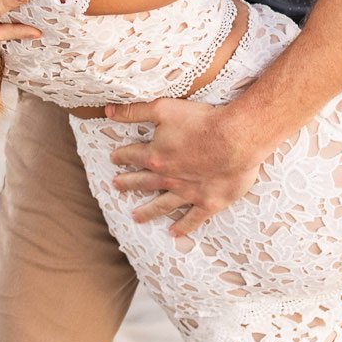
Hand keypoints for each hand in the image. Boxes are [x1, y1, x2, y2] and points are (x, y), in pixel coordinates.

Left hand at [101, 96, 289, 236]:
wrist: (235, 139)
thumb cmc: (200, 121)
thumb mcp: (162, 108)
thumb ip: (134, 111)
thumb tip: (107, 111)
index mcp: (155, 155)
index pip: (132, 155)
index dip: (122, 156)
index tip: (114, 158)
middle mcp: (168, 178)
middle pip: (143, 181)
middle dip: (128, 183)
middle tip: (116, 186)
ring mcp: (187, 193)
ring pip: (162, 205)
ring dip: (148, 211)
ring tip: (135, 217)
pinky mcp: (208, 202)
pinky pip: (192, 218)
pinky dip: (183, 227)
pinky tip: (174, 233)